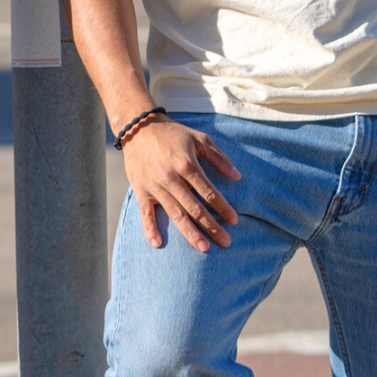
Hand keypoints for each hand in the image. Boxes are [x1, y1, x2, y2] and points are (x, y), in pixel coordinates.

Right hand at [121, 118, 240, 252]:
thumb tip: (238, 176)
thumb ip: (218, 158)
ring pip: (175, 214)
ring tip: (203, 248)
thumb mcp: (198, 138)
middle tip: (226, 242)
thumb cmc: (172, 134)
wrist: (138, 127)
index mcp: (186, 164)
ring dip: (190, 233)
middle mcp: (171, 178)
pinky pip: (145, 213)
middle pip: (195, 208)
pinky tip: (157, 244)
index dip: (223, 207)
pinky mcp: (140, 191)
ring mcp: (155, 186)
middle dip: (211, 226)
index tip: (234, 221)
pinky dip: (150, 229)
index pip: (209, 192)